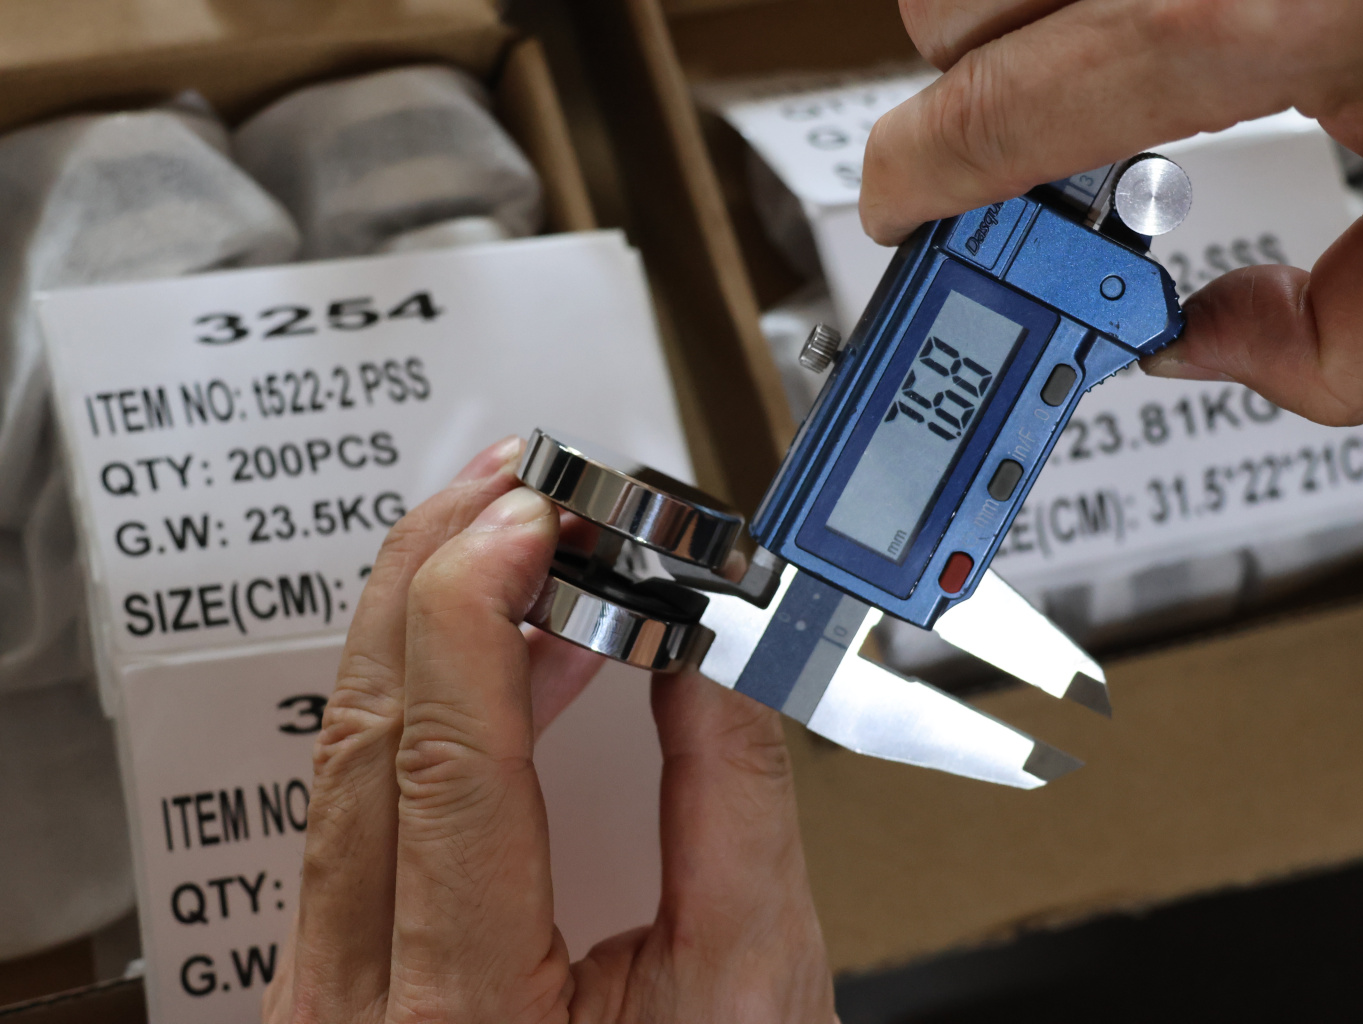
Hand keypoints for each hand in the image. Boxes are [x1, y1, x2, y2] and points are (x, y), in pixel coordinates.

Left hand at [261, 435, 835, 1023]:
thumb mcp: (752, 980)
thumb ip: (731, 793)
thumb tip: (710, 640)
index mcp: (462, 1013)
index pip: (443, 755)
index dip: (481, 606)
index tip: (540, 518)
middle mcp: (354, 1004)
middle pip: (361, 729)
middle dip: (435, 574)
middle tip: (517, 488)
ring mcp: (322, 989)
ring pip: (340, 754)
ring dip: (422, 621)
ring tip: (507, 539)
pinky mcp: (334, 969)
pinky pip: (358, 799)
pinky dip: (421, 698)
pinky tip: (489, 651)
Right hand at [861, 0, 1362, 424]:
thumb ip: (1337, 344)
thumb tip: (1198, 344)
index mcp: (1245, 16)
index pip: (986, 112)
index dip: (913, 181)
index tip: (903, 213)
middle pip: (943, 5)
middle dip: (969, 89)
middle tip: (1049, 145)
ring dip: (1016, 9)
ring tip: (1120, 51)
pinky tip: (1159, 4)